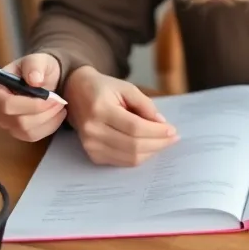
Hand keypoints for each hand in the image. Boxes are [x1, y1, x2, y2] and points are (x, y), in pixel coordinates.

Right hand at [0, 53, 66, 141]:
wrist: (45, 79)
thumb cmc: (37, 69)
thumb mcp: (37, 60)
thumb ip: (34, 66)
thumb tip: (34, 79)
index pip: (6, 105)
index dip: (29, 104)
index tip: (50, 96)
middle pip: (17, 121)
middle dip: (42, 112)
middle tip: (59, 100)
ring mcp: (7, 124)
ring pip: (27, 131)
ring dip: (48, 119)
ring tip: (60, 104)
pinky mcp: (19, 133)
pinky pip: (34, 136)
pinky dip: (50, 126)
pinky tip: (57, 114)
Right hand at [64, 66, 178, 166]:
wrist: (75, 93)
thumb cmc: (104, 88)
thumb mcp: (127, 88)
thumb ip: (145, 105)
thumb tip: (161, 124)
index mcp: (100, 110)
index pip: (135, 128)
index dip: (156, 132)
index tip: (172, 130)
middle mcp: (92, 131)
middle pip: (133, 145)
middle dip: (158, 143)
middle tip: (173, 138)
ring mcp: (90, 146)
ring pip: (129, 158)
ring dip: (151, 152)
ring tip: (164, 142)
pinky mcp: (92, 155)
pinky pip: (121, 162)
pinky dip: (139, 156)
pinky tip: (148, 146)